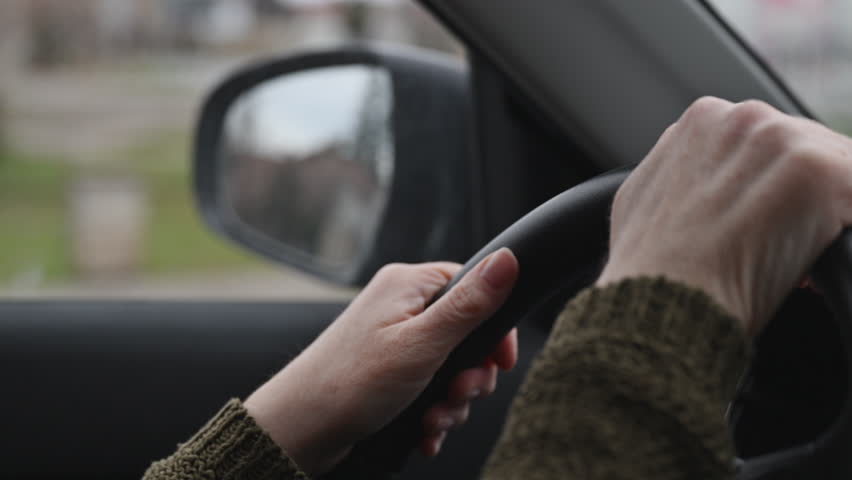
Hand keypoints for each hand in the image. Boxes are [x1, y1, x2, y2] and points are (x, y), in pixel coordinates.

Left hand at [244, 248, 518, 473]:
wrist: (299, 430)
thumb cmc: (353, 382)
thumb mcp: (422, 344)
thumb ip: (469, 306)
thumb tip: (508, 259)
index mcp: (408, 285)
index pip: (473, 286)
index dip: (493, 328)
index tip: (501, 363)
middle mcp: (400, 306)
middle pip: (465, 333)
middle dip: (470, 375)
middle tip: (458, 395)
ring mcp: (391, 340)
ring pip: (449, 367)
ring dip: (451, 402)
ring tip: (434, 421)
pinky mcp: (386, 371)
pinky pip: (427, 386)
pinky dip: (432, 412)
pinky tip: (424, 432)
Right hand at [598, 97, 851, 334]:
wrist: (662, 299)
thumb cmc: (646, 266)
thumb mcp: (643, 197)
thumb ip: (677, 168)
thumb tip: (691, 177)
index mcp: (704, 118)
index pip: (768, 143)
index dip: (772, 187)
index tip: (768, 221)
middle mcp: (744, 118)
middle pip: (809, 149)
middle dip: (804, 198)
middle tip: (781, 246)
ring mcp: (783, 140)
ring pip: (841, 171)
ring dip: (828, 213)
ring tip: (792, 257)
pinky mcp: (820, 170)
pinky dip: (845, 228)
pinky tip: (814, 261)